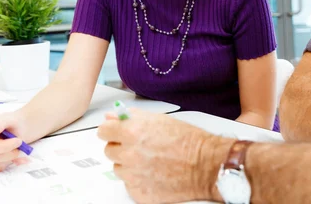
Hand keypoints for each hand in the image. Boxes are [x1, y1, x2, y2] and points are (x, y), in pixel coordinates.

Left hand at [98, 109, 231, 203]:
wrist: (206, 165)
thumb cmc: (189, 141)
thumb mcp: (160, 119)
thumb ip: (132, 117)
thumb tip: (113, 118)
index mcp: (132, 132)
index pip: (103, 131)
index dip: (112, 130)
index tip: (116, 132)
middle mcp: (130, 154)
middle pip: (109, 150)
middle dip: (121, 147)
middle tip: (140, 146)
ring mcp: (133, 176)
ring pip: (119, 168)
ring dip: (129, 164)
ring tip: (151, 160)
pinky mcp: (139, 193)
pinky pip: (129, 184)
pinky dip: (138, 179)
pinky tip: (154, 173)